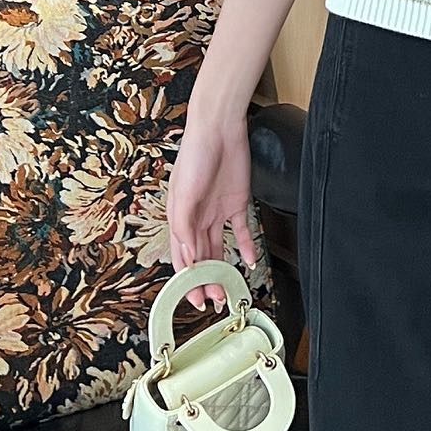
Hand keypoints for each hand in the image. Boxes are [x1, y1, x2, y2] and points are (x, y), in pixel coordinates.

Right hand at [166, 115, 256, 311]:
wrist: (219, 129)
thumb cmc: (194, 157)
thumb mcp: (184, 195)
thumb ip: (185, 228)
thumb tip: (187, 259)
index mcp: (179, 219)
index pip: (182, 257)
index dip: (186, 280)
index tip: (193, 299)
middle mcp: (198, 218)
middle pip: (202, 257)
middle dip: (207, 280)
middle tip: (215, 301)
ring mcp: (218, 212)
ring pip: (220, 248)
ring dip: (223, 269)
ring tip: (228, 289)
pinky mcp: (238, 203)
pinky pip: (242, 231)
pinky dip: (247, 247)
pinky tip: (250, 262)